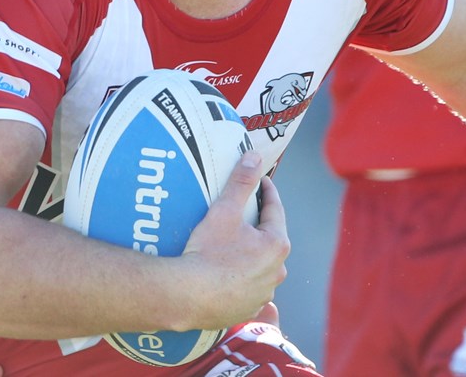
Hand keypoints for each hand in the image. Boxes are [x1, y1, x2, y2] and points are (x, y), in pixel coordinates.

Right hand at [176, 152, 290, 330]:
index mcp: (276, 244)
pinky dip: (241, 279)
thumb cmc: (208, 252)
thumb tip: (253, 156)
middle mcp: (277, 270)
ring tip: (231, 246)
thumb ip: (241, 182)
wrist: (188, 296)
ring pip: (260, 266)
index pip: (275, 209)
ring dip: (251, 256)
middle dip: (258, 226)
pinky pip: (248, 288)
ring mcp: (263, 293)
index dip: (266, 191)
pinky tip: (225, 274)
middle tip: (241, 214)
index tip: (259, 180)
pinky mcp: (248, 309)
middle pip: (269, 239)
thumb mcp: (224, 211)